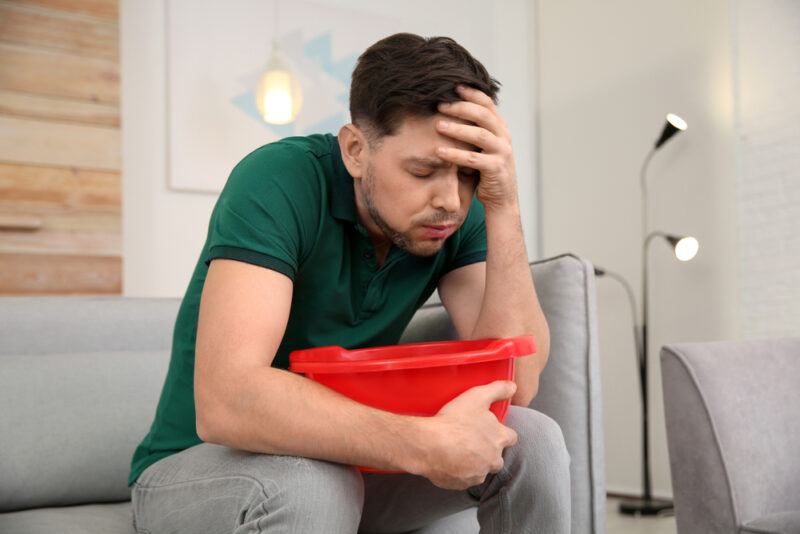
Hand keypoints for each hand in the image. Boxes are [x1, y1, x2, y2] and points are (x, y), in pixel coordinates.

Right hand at [413, 380, 518, 490]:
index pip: (512, 438)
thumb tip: (513, 386)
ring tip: (456, 451)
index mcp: (499, 438)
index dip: (502, 433)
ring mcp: (478, 474)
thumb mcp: (477, 397)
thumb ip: (497, 390)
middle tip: (471, 441)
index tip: (490, 429)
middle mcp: (493, 460)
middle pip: (497, 458)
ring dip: (473, 463)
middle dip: (488, 451)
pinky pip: (464, 479)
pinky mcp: (462, 484)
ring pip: (481, 469)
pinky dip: (458, 472)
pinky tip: (447, 460)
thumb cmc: (455, 420)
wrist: (430, 445)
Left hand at [435, 85, 517, 211]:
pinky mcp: (496, 169)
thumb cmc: (486, 170)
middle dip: (460, 107)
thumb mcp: (482, 146)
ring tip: (438, 125)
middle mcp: (504, 137)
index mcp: (500, 128)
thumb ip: (473, 129)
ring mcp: (502, 152)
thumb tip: (448, 109)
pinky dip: (455, 154)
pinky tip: (440, 151)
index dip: (471, 93)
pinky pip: (473, 159)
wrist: (501, 199)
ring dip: (457, 128)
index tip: (452, 86)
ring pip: (480, 134)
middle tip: (440, 105)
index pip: (487, 103)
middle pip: (483, 115)